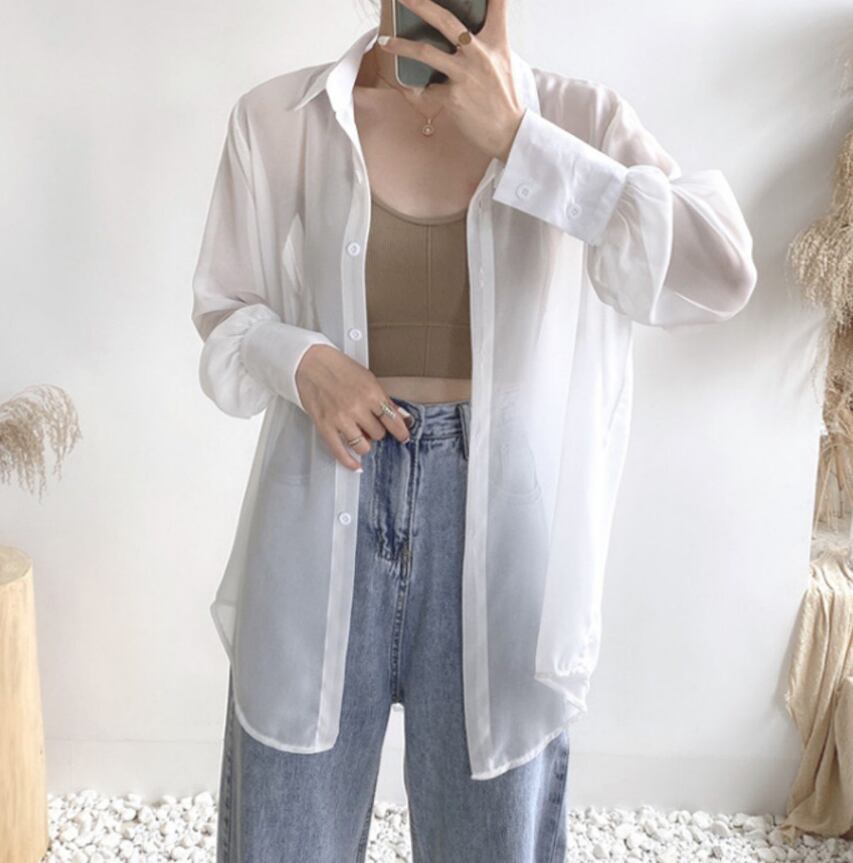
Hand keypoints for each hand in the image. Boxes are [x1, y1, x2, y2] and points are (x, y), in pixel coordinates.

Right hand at [295, 344, 413, 470]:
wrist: (311, 364)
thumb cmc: (339, 368)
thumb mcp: (368, 379)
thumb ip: (385, 399)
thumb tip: (403, 416)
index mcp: (371, 393)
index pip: (392, 419)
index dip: (401, 431)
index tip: (404, 436)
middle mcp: (357, 408)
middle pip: (378, 434)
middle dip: (377, 431)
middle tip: (372, 426)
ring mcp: (340, 419)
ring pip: (363, 445)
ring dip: (365, 444)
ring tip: (362, 437)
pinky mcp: (325, 426)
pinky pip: (340, 451)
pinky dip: (349, 461)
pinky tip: (356, 465)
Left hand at [378, 0, 524, 161]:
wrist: (508, 131)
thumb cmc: (502, 96)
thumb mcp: (501, 61)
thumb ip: (484, 42)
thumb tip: (459, 33)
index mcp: (496, 41)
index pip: (497, 4)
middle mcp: (479, 53)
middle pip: (446, 21)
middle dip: (421, 5)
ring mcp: (465, 75)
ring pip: (426, 52)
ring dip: (401, 46)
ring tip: (384, 41)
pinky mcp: (453, 97)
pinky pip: (427, 88)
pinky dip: (418, 89)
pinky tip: (414, 89)